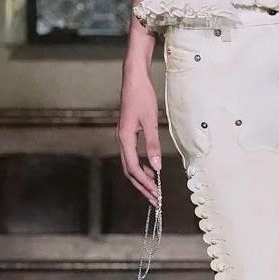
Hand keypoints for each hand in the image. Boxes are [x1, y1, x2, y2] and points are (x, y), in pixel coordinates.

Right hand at [116, 63, 161, 207]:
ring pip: (129, 164)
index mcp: (125, 138)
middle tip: (154, 200)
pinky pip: (131, 155)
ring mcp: (123, 137)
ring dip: (141, 178)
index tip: (155, 194)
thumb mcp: (151, 121)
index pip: (133, 168)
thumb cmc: (142, 97)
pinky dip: (140, 166)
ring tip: (153, 188)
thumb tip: (156, 166)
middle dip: (142, 186)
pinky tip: (150, 168)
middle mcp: (121, 140)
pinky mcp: (127, 133)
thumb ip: (153, 144)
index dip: (145, 183)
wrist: (134, 79)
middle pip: (129, 171)